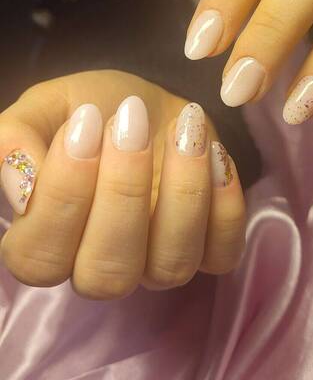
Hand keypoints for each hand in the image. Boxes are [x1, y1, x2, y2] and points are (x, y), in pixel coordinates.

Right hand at [0, 71, 244, 297]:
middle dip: (121, 194)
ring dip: (181, 195)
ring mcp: (159, 263)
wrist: (148, 104)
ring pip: (170, 268)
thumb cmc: (92, 108)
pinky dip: (225, 207)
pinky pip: (222, 255)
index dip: (61, 198)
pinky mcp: (209, 249)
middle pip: (106, 275)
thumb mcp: (49, 107)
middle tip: (129, 123)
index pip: (40, 257)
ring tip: (183, 131)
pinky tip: (215, 155)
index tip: (85, 125)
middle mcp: (102, 262)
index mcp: (51, 238)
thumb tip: (21, 184)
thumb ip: (18, 138)